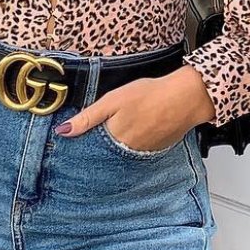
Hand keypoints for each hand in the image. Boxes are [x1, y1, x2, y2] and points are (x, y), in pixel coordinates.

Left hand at [55, 67, 214, 151]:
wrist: (186, 97)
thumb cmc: (150, 95)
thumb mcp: (113, 100)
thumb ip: (88, 117)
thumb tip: (64, 131)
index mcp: (114, 139)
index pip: (90, 150)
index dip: (83, 144)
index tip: (75, 142)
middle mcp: (127, 152)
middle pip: (106, 154)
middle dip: (98, 148)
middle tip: (99, 133)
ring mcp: (143, 154)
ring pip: (122, 154)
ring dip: (116, 147)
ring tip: (121, 130)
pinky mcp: (156, 151)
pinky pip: (138, 152)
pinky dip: (133, 145)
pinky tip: (136, 131)